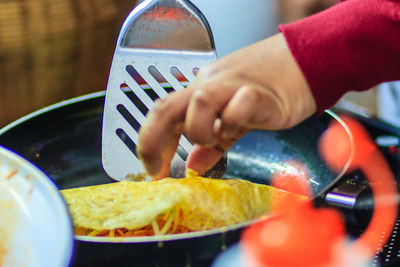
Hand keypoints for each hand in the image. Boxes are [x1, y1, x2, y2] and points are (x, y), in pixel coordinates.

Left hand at [137, 33, 316, 178]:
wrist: (302, 61)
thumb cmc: (267, 87)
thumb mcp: (234, 118)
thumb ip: (214, 144)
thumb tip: (194, 166)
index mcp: (201, 90)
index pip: (162, 113)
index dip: (150, 141)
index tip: (152, 168)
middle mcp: (210, 84)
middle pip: (166, 107)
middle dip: (153, 141)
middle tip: (158, 169)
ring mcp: (233, 85)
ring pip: (198, 102)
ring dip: (199, 130)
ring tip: (214, 139)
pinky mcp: (260, 93)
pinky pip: (239, 105)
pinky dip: (233, 121)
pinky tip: (240, 126)